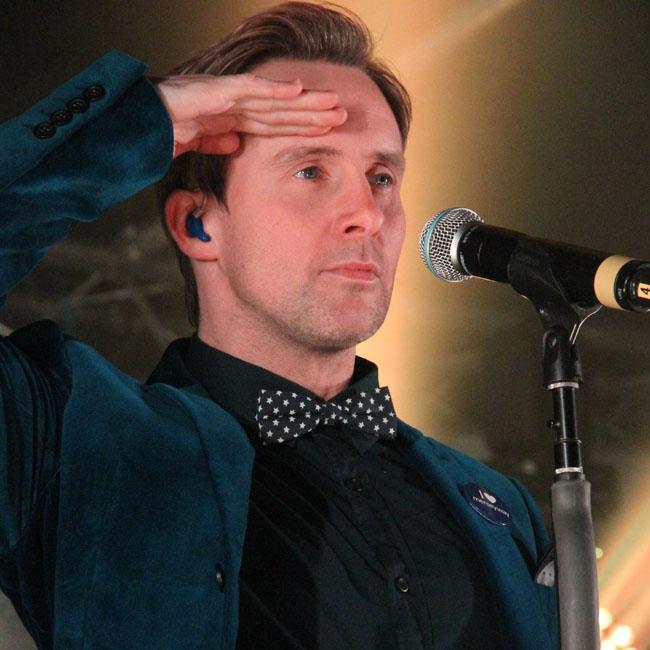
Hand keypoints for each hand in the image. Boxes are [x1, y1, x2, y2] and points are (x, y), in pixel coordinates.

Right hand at [154, 73, 346, 157]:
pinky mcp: (214, 92)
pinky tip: (297, 90)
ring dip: (304, 100)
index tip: (327, 130)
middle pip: (281, 109)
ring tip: (333, 102)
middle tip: (344, 114)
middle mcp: (233, 104)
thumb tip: (236, 143)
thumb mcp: (195, 144)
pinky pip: (248, 90)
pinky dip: (273, 90)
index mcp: (230, 118)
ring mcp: (225, 95)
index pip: (274, 122)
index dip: (301, 126)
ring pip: (273, 98)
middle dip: (312, 112)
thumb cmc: (159, 133)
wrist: (133, 126)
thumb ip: (216, 142)